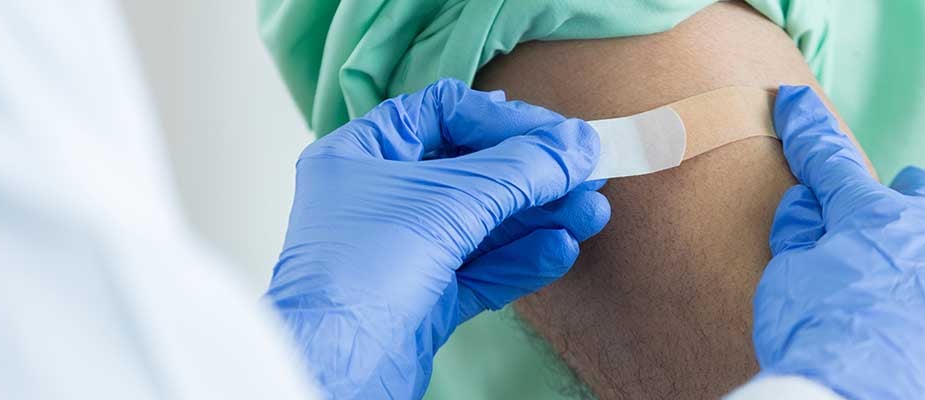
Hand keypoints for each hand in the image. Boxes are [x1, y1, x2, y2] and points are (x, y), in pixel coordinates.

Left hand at [266, 79, 609, 398]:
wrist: (333, 370)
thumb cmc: (358, 274)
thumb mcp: (448, 202)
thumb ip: (519, 170)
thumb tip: (576, 145)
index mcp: (361, 156)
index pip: (442, 114)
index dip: (502, 120)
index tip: (555, 134)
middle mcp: (379, 199)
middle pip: (471, 170)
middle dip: (533, 174)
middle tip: (587, 174)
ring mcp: (402, 251)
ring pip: (483, 224)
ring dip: (539, 217)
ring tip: (592, 213)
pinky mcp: (422, 300)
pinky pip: (481, 269)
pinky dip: (522, 259)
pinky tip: (561, 249)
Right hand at [752, 86, 924, 398]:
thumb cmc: (819, 343)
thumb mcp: (786, 283)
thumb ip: (797, 238)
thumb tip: (804, 206)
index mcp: (874, 217)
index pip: (832, 164)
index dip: (809, 134)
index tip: (797, 105)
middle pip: (924, 201)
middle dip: (903, 206)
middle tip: (880, 236)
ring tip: (908, 320)